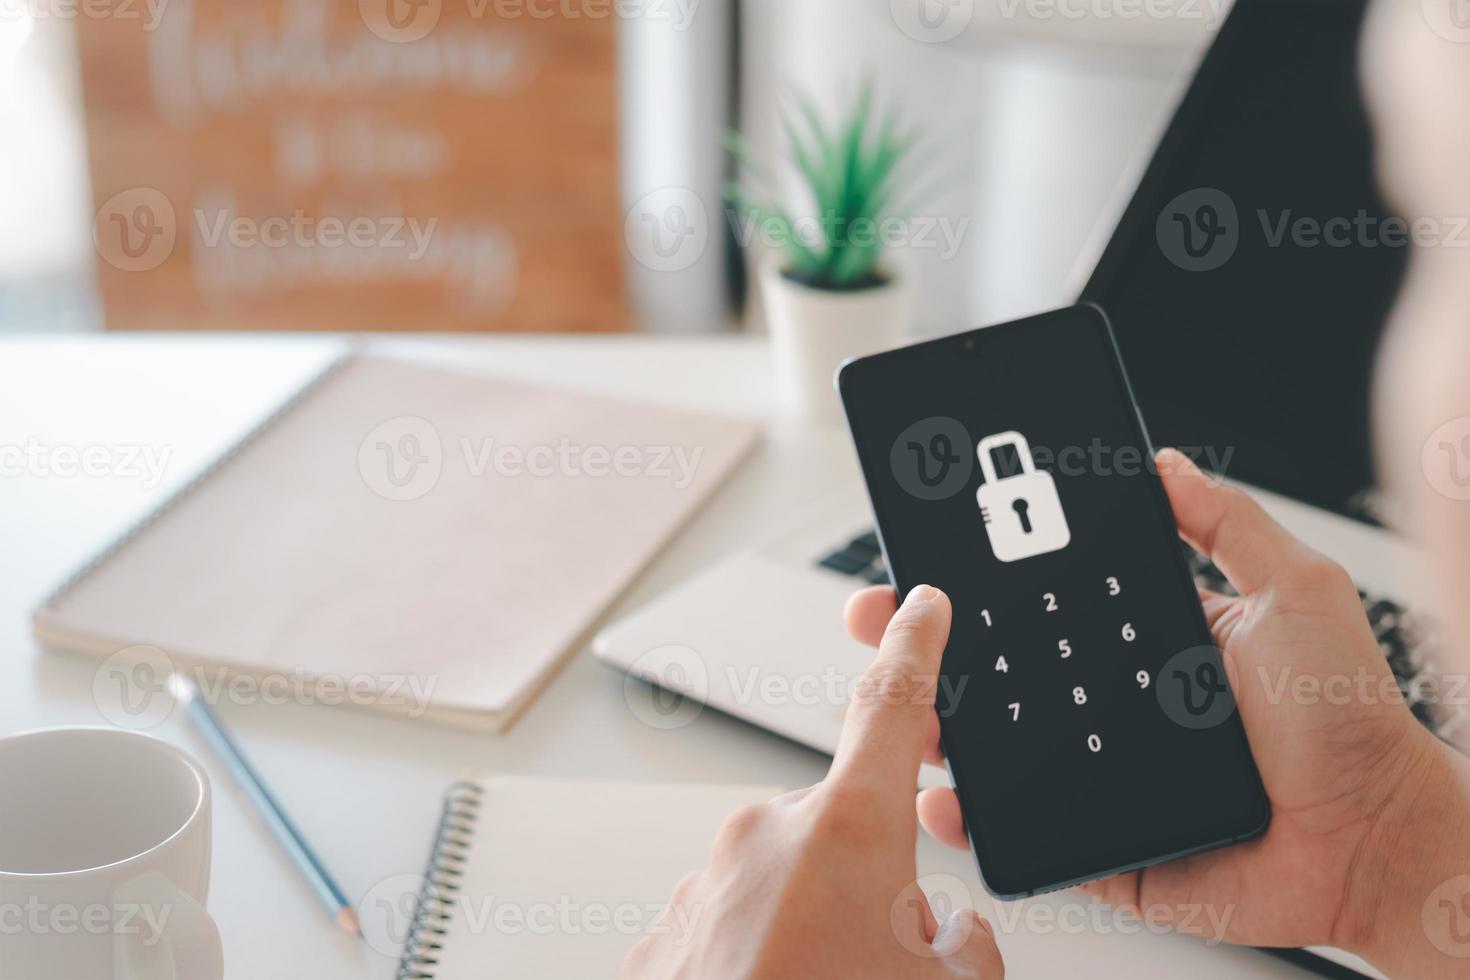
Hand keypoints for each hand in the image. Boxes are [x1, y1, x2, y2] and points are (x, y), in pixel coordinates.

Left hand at [621, 585, 1003, 979]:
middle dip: (871, 879)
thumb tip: (948, 932)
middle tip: (884, 954)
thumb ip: (965, 946)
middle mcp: (766, 837)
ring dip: (813, 927)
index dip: (916, 649)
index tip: (924, 606)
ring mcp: (706, 883)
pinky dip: (763, 957)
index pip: (891, 706)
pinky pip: (735, 923)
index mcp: (846, 830)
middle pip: (843, 826)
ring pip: (787, 884)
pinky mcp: (667, 934)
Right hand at [844, 449, 1469, 976]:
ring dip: (934, 722)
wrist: (1378, 840)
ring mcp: (1100, 775)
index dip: (983, 581)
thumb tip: (1163, 463)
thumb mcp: (1294, 592)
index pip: (1043, 605)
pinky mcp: (1102, 846)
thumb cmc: (1348, 722)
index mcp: (1144, 645)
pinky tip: (940, 794)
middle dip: (927, 644)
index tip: (929, 554)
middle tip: (878, 618)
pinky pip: (1023, 830)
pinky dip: (972, 819)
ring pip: (995, 747)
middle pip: (1000, 670)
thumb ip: (1229, 524)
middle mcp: (1112, 706)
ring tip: (898, 699)